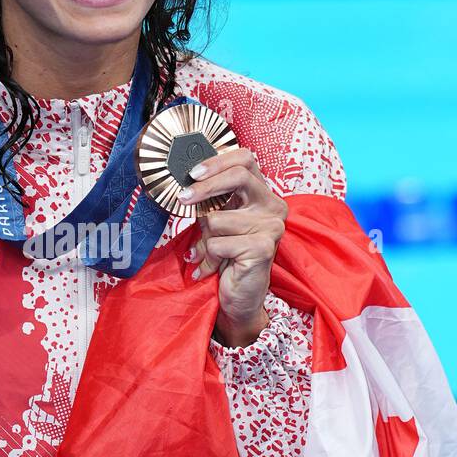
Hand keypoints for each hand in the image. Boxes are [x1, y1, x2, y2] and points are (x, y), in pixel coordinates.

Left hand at [178, 147, 287, 344]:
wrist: (239, 297)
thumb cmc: (227, 257)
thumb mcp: (217, 222)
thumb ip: (211, 201)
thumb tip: (187, 183)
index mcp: (263, 194)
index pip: (245, 159)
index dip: (217, 162)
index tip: (193, 173)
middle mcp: (273, 206)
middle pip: (238, 176)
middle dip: (204, 187)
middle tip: (183, 198)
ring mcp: (272, 226)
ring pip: (218, 218)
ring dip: (205, 238)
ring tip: (210, 254)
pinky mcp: (264, 247)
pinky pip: (218, 243)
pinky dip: (208, 257)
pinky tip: (215, 267)